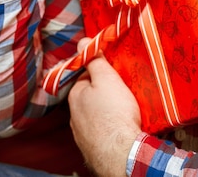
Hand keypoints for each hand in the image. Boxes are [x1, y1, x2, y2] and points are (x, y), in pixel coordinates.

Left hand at [68, 41, 141, 176]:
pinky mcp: (92, 149)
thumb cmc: (115, 114)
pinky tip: (121, 129)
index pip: (86, 76)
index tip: (114, 74)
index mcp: (75, 95)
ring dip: (106, 112)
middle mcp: (73, 115)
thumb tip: (82, 42)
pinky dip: (109, 129)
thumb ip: (94, 59)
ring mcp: (81, 134)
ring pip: (95, 115)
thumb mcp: (107, 78)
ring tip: (124, 112)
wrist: (122, 154)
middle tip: (122, 93)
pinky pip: (101, 132)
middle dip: (103, 94)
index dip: (101, 73)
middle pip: (90, 97)